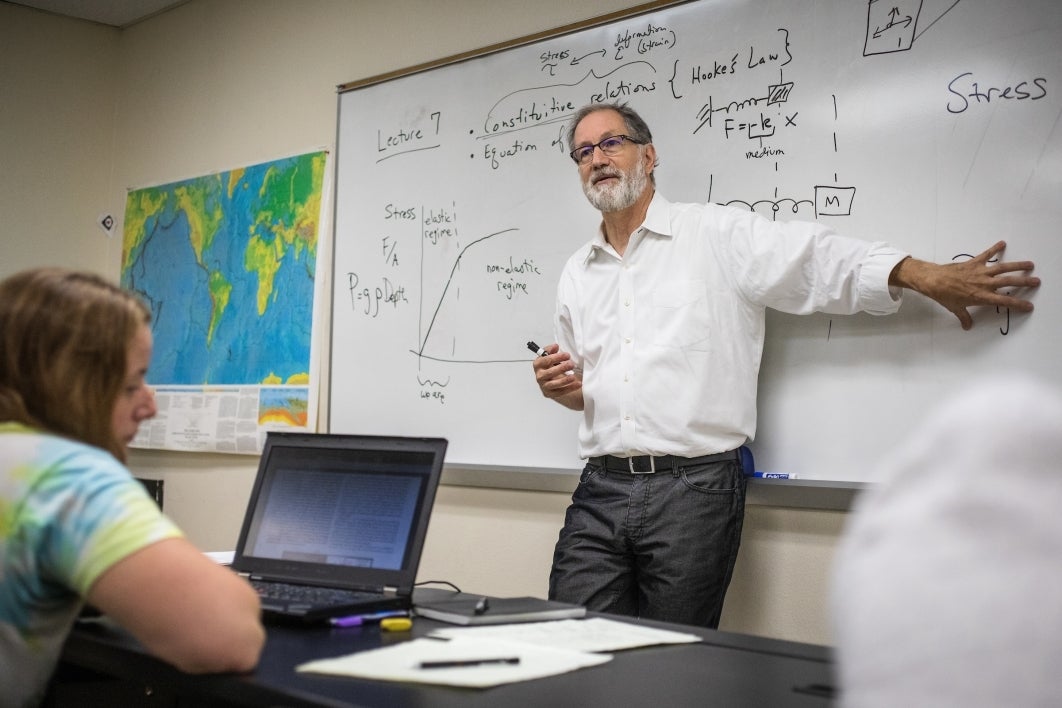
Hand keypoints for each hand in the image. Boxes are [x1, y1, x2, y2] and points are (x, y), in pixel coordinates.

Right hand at [532, 343, 582, 409]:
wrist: (553, 378)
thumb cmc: (552, 365)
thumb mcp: (551, 356)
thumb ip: (552, 351)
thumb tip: (555, 346)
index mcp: (538, 364)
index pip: (545, 360)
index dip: (556, 357)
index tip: (567, 355)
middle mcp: (539, 375)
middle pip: (549, 373)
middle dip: (562, 368)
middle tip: (571, 364)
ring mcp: (544, 386)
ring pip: (554, 384)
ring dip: (564, 380)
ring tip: (573, 376)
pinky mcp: (550, 393)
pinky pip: (560, 392)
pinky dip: (570, 388)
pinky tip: (578, 383)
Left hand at [890, 240, 1039, 329]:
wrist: (934, 281)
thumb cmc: (944, 296)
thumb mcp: (955, 308)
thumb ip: (964, 317)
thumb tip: (967, 326)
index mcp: (982, 296)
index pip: (1004, 301)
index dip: (1018, 304)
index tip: (1029, 306)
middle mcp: (984, 283)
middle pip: (1009, 282)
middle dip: (1024, 282)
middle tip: (1036, 281)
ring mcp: (980, 272)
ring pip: (1003, 268)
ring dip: (1017, 265)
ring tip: (1030, 264)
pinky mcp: (974, 263)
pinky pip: (986, 254)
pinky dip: (994, 249)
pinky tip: (1003, 243)